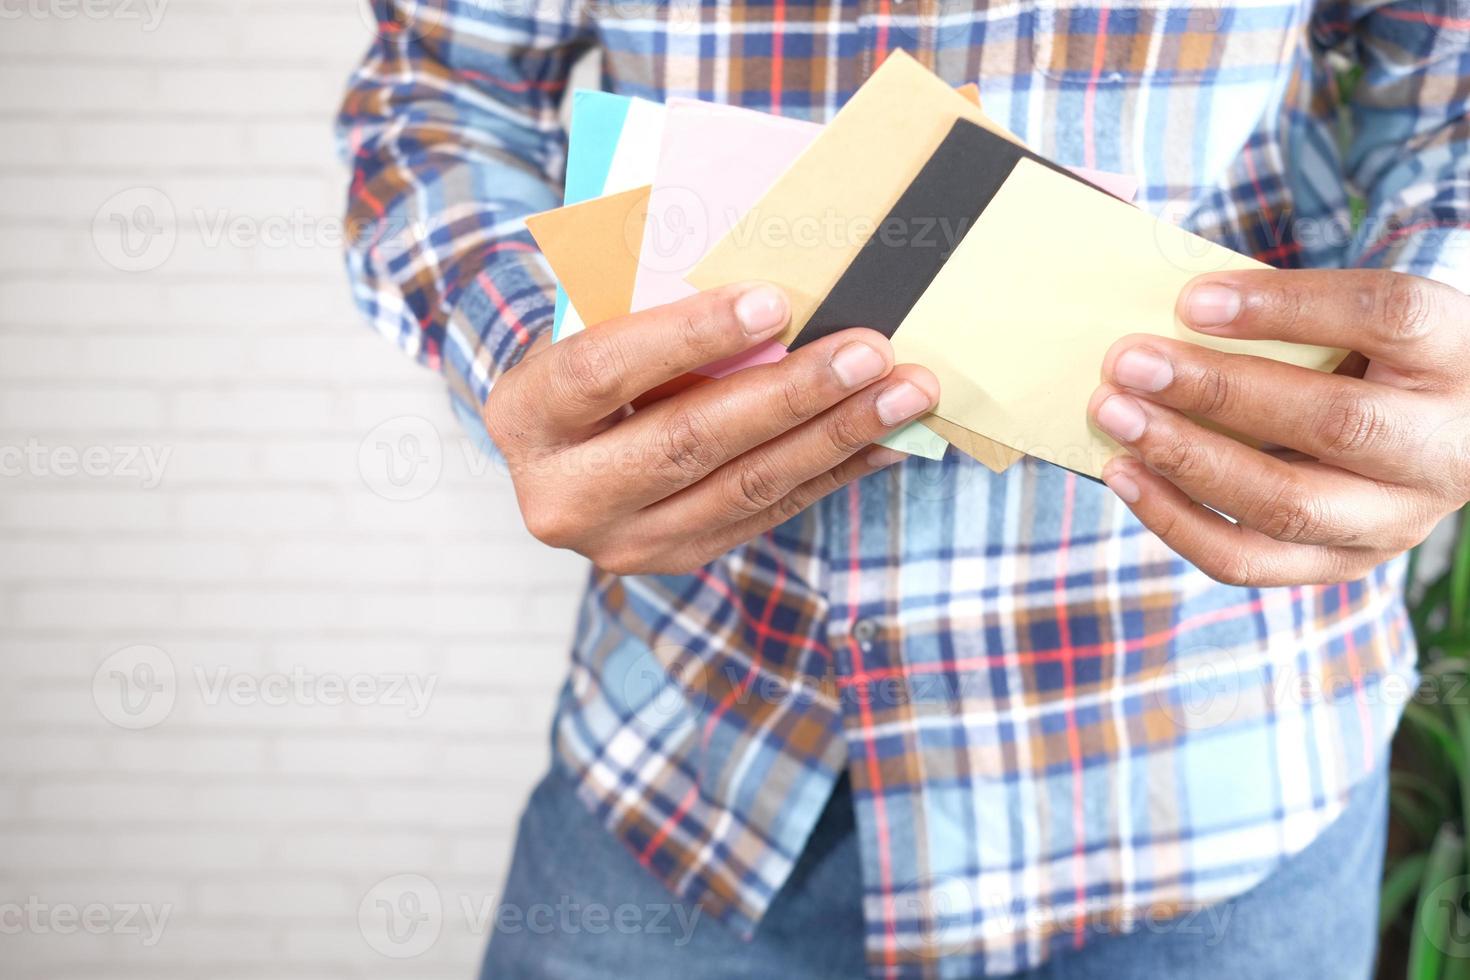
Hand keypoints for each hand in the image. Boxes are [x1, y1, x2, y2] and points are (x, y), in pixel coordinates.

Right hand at [482, 283, 939, 574]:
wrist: (562, 449)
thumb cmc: (591, 360)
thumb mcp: (593, 322)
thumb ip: (655, 304)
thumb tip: (776, 282)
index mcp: (528, 414)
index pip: (604, 369)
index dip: (689, 335)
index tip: (774, 301)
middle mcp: (564, 493)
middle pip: (687, 440)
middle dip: (790, 393)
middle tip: (870, 349)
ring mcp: (623, 541)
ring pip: (744, 487)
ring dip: (835, 435)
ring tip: (905, 391)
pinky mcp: (679, 557)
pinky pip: (771, 512)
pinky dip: (836, 470)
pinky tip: (888, 436)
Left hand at [1090, 269, 1469, 586]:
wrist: (1439, 436)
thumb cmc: (1370, 356)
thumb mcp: (1359, 319)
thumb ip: (1287, 311)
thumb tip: (1172, 308)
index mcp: (1454, 353)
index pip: (1385, 317)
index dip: (1286, 307)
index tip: (1192, 300)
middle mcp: (1443, 446)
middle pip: (1334, 423)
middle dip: (1217, 392)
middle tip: (1128, 363)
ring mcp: (1398, 518)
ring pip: (1287, 505)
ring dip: (1187, 461)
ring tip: (1116, 418)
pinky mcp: (1346, 564)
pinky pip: (1250, 560)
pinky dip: (1176, 521)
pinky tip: (1127, 476)